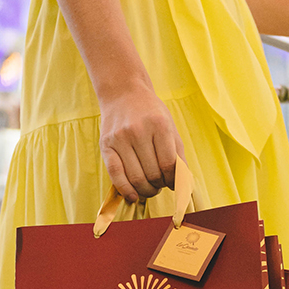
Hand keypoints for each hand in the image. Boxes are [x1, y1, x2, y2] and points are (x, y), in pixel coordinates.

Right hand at [99, 82, 181, 203]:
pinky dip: (125, 190)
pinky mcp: (106, 145)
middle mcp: (138, 131)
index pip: (169, 164)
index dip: (173, 180)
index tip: (173, 184)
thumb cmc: (150, 112)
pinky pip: (115, 174)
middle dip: (159, 185)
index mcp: (159, 125)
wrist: (123, 92)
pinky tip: (133, 196)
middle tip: (160, 185)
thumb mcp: (169, 126)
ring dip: (145, 190)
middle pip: (152, 173)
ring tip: (149, 188)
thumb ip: (177, 153)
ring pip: (135, 177)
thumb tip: (182, 183)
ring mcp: (120, 138)